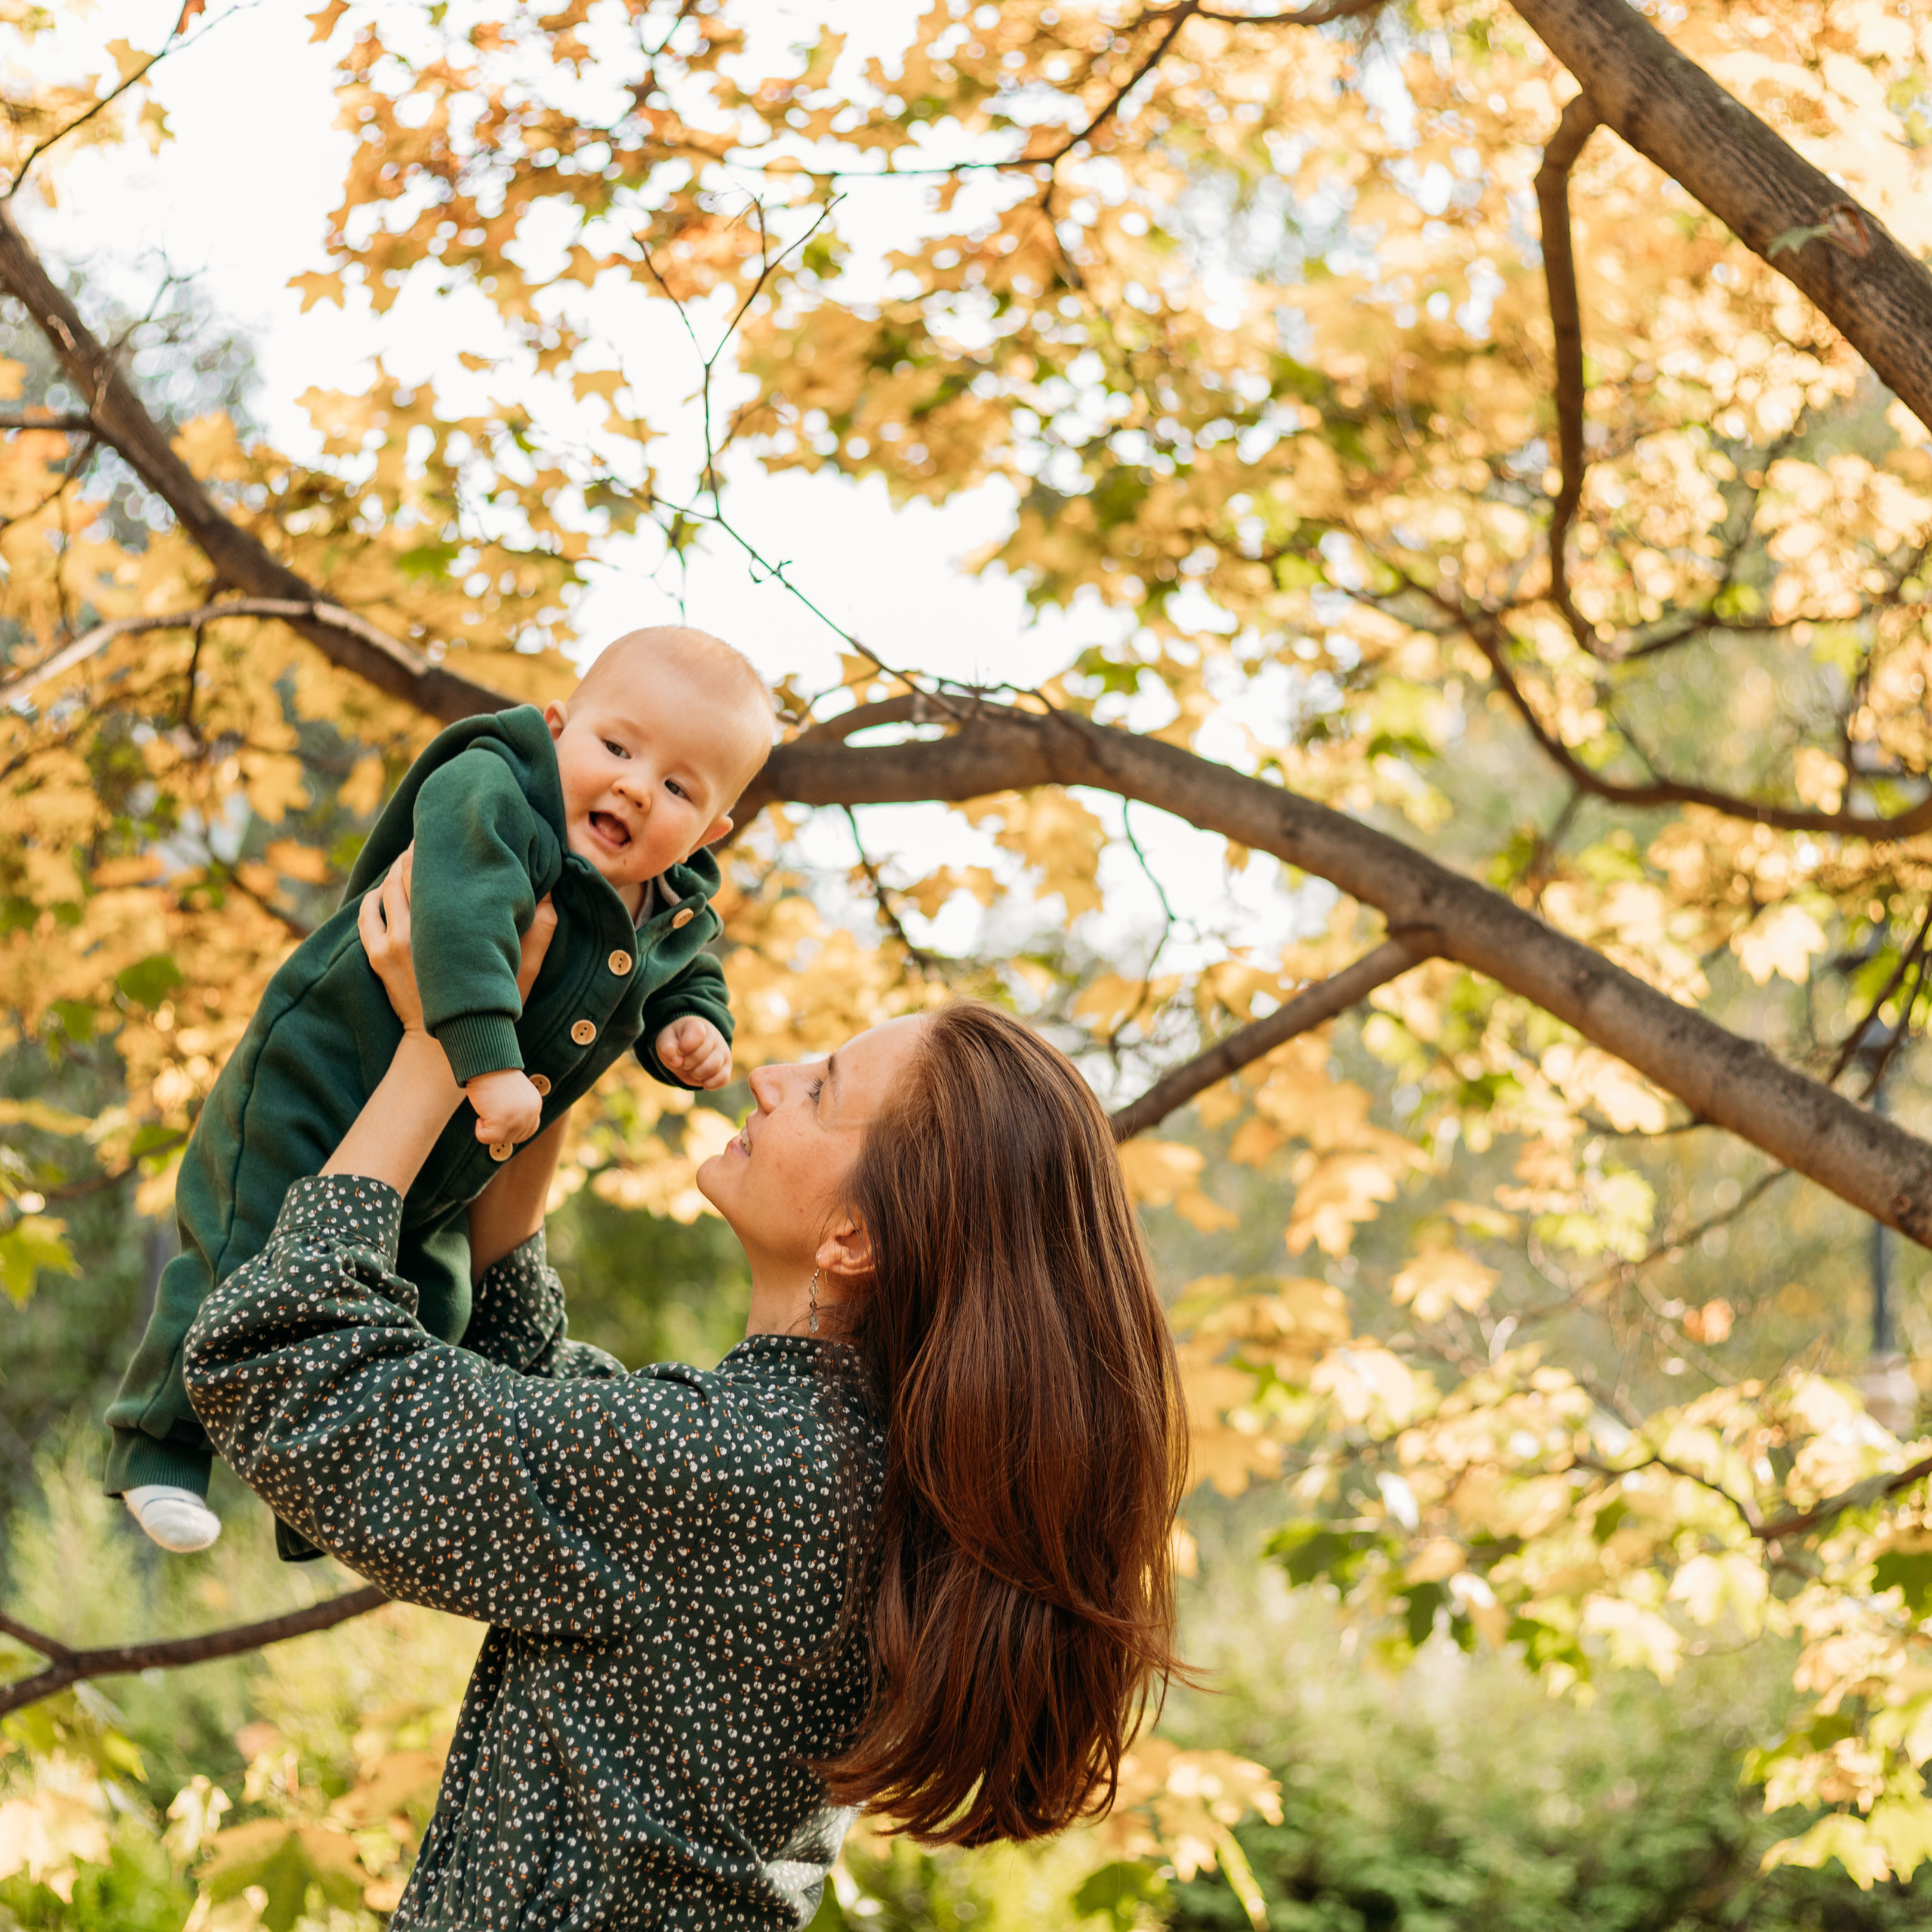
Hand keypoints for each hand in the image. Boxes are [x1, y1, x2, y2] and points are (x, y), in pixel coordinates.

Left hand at [359, 843, 558, 1025]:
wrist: (444, 1047)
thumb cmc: (489, 1009)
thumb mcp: (522, 973)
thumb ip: (540, 933)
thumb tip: (551, 894)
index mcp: (447, 931)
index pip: (433, 872)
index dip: (439, 847)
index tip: (450, 833)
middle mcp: (412, 932)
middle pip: (405, 874)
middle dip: (416, 852)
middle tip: (430, 836)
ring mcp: (390, 945)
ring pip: (386, 890)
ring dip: (396, 870)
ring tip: (410, 858)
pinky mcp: (377, 957)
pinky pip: (367, 914)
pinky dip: (374, 896)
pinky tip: (385, 888)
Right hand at [467, 1067, 543, 1146]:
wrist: (486, 1063)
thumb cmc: (495, 1075)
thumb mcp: (514, 1094)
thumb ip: (517, 1111)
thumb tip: (506, 1132)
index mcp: (535, 1105)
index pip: (529, 1130)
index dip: (511, 1129)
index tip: (498, 1120)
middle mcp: (531, 1113)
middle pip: (514, 1137)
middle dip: (499, 1130)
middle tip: (489, 1111)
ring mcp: (518, 1119)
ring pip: (500, 1139)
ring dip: (489, 1128)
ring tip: (486, 1109)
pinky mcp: (502, 1122)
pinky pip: (487, 1138)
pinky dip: (480, 1131)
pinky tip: (479, 1115)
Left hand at [657, 1016, 730, 1089]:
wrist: (689, 1047)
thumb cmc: (677, 1043)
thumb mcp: (666, 1041)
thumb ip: (666, 1048)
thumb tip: (676, 1061)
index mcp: (697, 1026)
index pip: (696, 1034)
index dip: (684, 1046)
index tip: (679, 1049)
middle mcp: (713, 1036)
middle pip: (699, 1056)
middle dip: (686, 1063)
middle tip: (683, 1060)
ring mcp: (722, 1051)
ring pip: (712, 1068)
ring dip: (696, 1074)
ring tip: (692, 1069)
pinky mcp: (727, 1066)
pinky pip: (722, 1079)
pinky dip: (709, 1083)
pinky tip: (702, 1080)